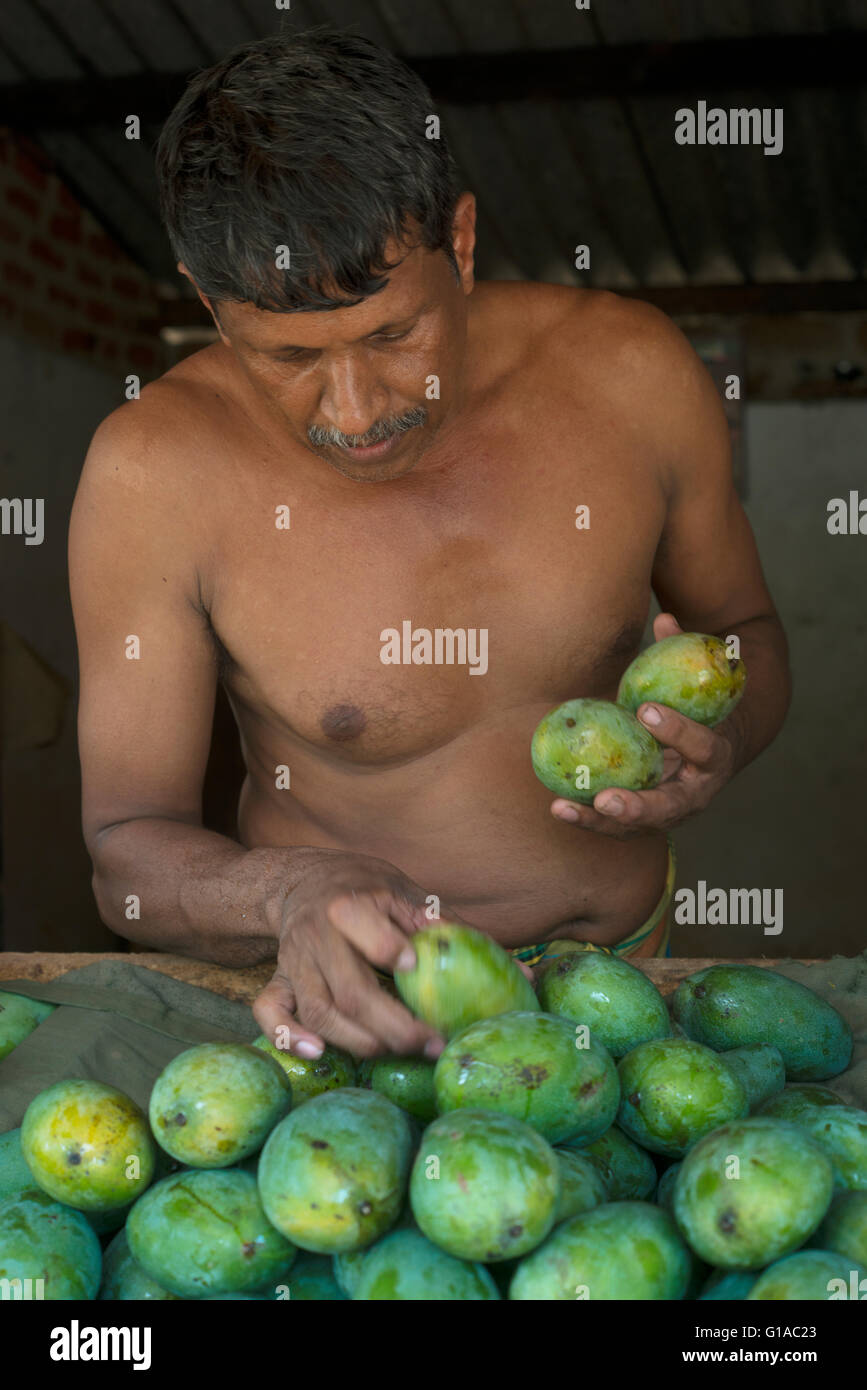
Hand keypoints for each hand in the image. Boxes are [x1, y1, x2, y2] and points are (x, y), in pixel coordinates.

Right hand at [252, 851, 458, 1060]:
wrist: (302, 879)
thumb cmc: (360, 886)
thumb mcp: (399, 888)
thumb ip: (436, 920)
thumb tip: (492, 957)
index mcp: (349, 906)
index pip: (371, 936)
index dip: (392, 953)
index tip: (417, 969)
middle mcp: (317, 938)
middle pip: (351, 994)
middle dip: (395, 1027)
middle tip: (431, 1043)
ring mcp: (294, 963)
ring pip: (319, 1012)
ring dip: (360, 1042)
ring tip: (398, 1052)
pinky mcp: (278, 979)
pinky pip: (269, 1013)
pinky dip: (288, 1036)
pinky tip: (319, 1053)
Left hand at [550, 613, 737, 837]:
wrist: (720, 753)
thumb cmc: (704, 711)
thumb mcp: (702, 688)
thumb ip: (683, 656)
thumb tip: (664, 618)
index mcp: (716, 758)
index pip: (702, 747)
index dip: (678, 731)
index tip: (647, 711)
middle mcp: (696, 794)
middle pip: (668, 807)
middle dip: (637, 806)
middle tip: (606, 798)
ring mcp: (670, 813)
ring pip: (636, 825)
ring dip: (599, 821)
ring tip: (563, 809)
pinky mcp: (646, 820)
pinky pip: (616, 823)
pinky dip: (588, 818)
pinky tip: (557, 806)